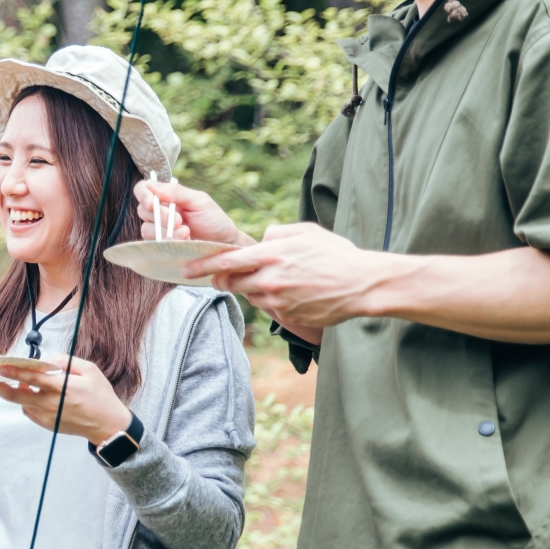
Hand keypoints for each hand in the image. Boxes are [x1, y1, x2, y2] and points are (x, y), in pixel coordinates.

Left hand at [0, 355, 132, 443]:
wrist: (108, 425)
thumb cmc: (100, 395)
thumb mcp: (89, 370)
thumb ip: (65, 362)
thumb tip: (45, 360)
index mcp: (61, 388)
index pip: (32, 379)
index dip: (14, 372)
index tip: (0, 366)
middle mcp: (51, 404)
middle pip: (15, 395)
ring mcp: (47, 416)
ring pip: (20, 403)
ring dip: (10, 391)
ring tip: (1, 381)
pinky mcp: (46, 424)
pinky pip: (29, 410)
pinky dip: (25, 401)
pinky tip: (29, 393)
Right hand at [134, 179, 250, 247]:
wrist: (224, 244)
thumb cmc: (214, 220)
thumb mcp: (199, 201)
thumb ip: (176, 192)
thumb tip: (151, 185)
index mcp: (167, 196)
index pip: (143, 189)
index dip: (143, 194)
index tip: (152, 203)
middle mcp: (159, 212)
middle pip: (143, 210)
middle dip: (161, 216)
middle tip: (179, 221)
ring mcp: (159, 230)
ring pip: (147, 229)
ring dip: (166, 231)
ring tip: (186, 233)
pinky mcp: (161, 246)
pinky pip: (153, 244)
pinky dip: (168, 242)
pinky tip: (184, 241)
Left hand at [183, 221, 379, 331]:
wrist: (363, 284)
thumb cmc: (337, 255)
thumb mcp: (306, 232)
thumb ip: (276, 233)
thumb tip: (260, 239)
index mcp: (271, 255)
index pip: (225, 262)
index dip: (202, 266)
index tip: (186, 269)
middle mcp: (270, 280)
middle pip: (231, 283)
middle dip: (221, 280)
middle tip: (219, 277)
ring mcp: (279, 301)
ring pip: (251, 296)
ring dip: (251, 289)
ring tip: (271, 281)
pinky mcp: (289, 317)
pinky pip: (271, 309)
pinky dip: (272, 301)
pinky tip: (291, 293)